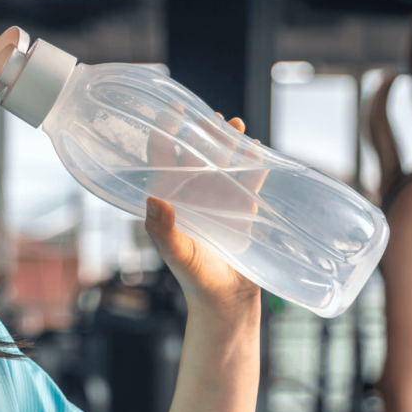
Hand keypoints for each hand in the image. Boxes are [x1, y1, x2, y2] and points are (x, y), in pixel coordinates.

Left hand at [144, 116, 260, 320]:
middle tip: (211, 116)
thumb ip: (163, 229)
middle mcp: (192, 192)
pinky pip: (250, 178)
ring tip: (235, 126)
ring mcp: (218, 197)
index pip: (161, 158)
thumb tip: (153, 198)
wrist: (227, 300)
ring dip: (229, 142)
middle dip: (202, 132)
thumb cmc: (195, 278)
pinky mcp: (243, 206)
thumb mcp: (177, 254)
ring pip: (223, 160)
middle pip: (195, 153)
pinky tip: (258, 150)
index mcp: (170, 197)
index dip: (164, 133)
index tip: (171, 111)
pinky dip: (255, 163)